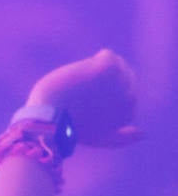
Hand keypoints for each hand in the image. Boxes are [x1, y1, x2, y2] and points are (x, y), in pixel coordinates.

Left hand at [26, 49, 141, 147]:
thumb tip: (143, 134)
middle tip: (80, 95)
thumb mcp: (99, 139)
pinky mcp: (110, 68)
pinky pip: (108, 56)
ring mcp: (121, 82)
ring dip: (95, 71)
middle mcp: (130, 97)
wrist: (51, 121)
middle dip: (102, 81)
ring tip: (78, 87)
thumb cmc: (70, 130)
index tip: (86, 103)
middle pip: (122, 76)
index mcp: (129, 112)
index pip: (126, 91)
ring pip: (115, 65)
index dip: (102, 94)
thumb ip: (122, 138)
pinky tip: (81, 75)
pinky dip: (93, 61)